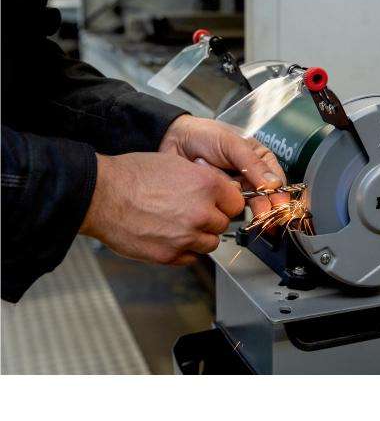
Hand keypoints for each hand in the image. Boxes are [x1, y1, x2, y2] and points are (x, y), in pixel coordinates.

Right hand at [80, 152, 244, 265]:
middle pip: (223, 224)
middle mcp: (201, 212)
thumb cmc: (133, 175)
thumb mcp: (175, 163)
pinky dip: (184, 250)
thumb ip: (203, 179)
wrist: (101, 195)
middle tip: (194, 213)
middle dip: (212, 220)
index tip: (219, 204)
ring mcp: (186, 236)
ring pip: (210, 243)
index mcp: (206, 185)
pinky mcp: (169, 255)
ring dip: (200, 236)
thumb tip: (219, 190)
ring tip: (180, 225)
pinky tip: (169, 237)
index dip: (226, 203)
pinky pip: (190, 258)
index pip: (236, 202)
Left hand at [159, 115, 289, 215]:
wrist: (174, 140)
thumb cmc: (204, 135)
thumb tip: (274, 184)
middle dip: (261, 204)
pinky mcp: (219, 199)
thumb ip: (252, 163)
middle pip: (264, 198)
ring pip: (244, 202)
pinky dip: (218, 197)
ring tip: (219, 176)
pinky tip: (209, 181)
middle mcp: (250, 176)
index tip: (279, 207)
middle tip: (261, 212)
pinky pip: (225, 205)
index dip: (279, 195)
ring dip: (233, 194)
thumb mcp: (231, 143)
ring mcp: (235, 189)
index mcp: (260, 158)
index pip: (277, 180)